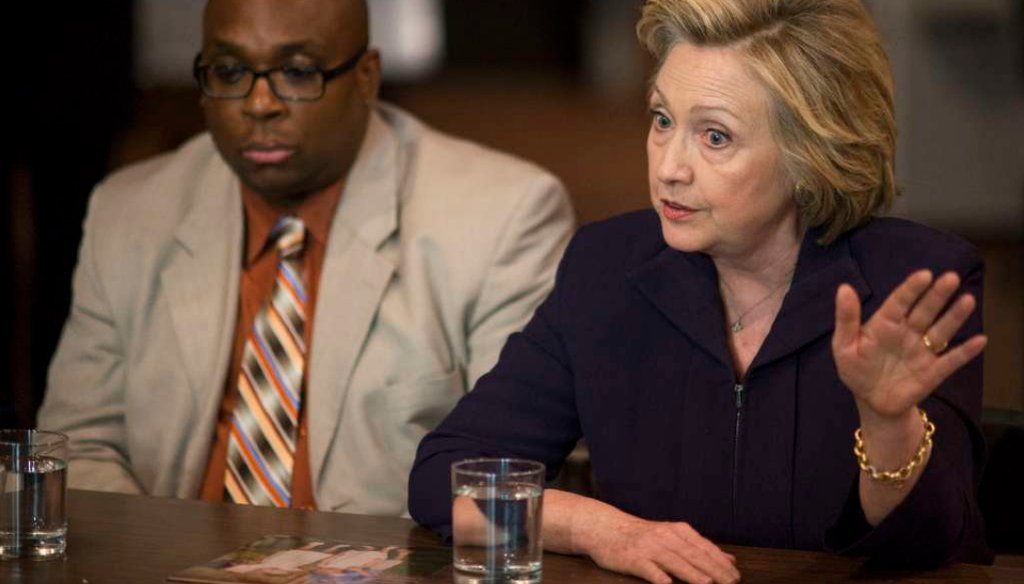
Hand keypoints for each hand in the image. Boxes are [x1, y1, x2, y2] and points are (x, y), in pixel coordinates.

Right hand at [584, 515, 739, 583]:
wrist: (606, 528)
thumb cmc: (642, 536)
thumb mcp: (673, 535)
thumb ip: (699, 547)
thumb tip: (730, 560)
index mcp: (678, 531)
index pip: (704, 548)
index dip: (721, 562)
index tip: (736, 576)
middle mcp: (666, 537)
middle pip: (693, 555)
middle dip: (714, 570)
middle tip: (731, 582)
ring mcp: (649, 547)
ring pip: (674, 561)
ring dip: (692, 573)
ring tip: (707, 583)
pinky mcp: (633, 558)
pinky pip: (648, 569)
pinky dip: (659, 576)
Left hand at [832, 270, 986, 420]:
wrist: (871, 402)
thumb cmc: (857, 370)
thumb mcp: (843, 346)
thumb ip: (846, 318)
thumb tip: (844, 287)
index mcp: (885, 324)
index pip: (899, 302)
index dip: (911, 289)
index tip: (925, 274)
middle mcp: (908, 333)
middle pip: (924, 311)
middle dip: (937, 295)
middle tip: (951, 278)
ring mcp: (922, 351)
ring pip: (941, 330)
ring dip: (954, 316)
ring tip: (967, 300)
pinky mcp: (933, 372)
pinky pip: (951, 360)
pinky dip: (965, 352)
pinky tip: (980, 340)